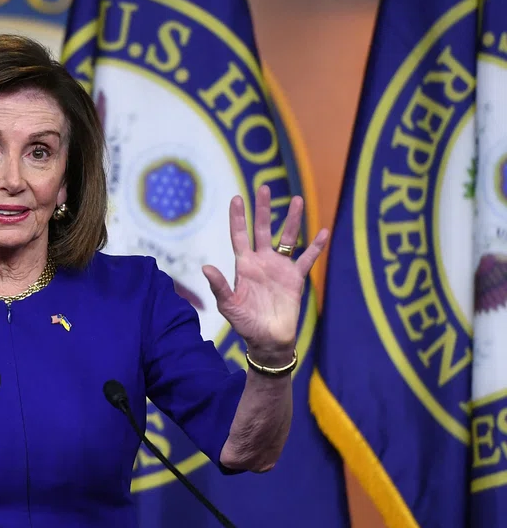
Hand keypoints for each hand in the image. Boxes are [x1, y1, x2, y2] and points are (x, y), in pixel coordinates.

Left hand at [201, 185, 327, 364]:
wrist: (268, 340)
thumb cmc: (245, 324)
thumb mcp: (229, 305)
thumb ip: (219, 286)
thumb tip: (205, 267)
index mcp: (244, 265)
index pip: (239, 236)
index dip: (238, 218)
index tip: (236, 198)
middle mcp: (262, 262)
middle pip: (262, 229)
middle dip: (263, 209)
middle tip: (264, 187)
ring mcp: (279, 268)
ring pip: (287, 238)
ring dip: (291, 220)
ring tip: (296, 199)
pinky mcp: (295, 278)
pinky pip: (307, 259)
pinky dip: (315, 246)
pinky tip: (323, 231)